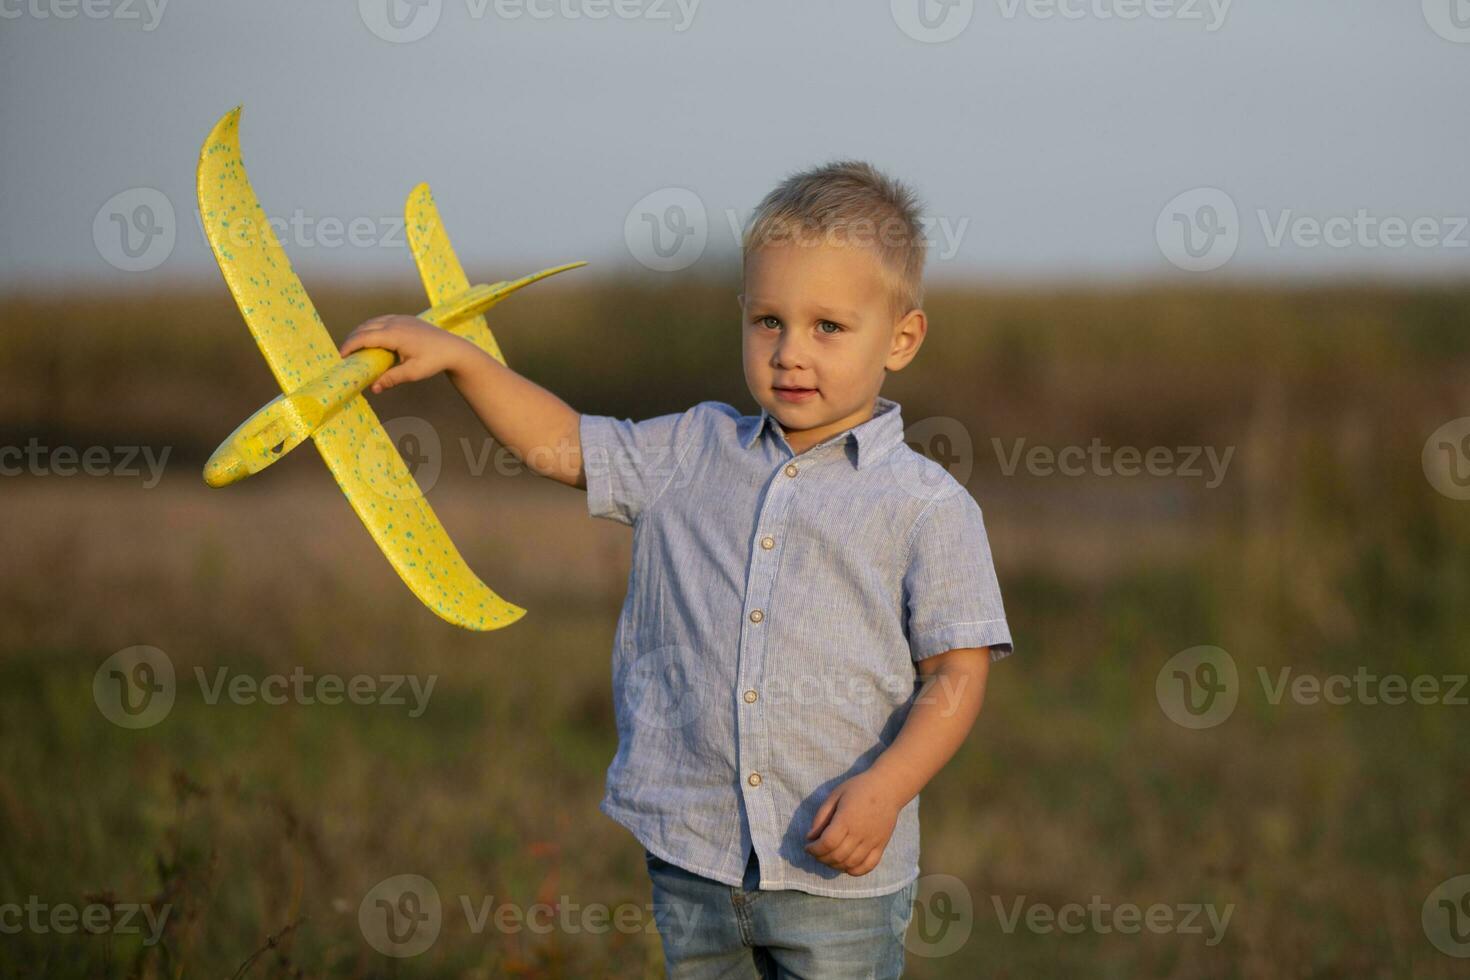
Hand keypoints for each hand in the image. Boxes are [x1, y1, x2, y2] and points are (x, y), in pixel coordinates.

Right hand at [338, 315, 476, 393]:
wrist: (453, 348)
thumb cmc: (434, 361)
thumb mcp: (413, 373)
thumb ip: (391, 379)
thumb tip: (373, 389)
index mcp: (395, 334)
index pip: (365, 337)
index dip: (350, 345)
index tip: (341, 356)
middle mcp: (395, 323)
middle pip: (365, 328)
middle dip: (352, 339)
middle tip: (345, 355)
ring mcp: (401, 318)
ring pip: (372, 322)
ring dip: (361, 332)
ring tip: (355, 347)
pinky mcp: (405, 319)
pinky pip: (382, 320)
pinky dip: (372, 328)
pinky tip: (371, 339)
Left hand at [804, 770, 903, 876]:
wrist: (888, 788)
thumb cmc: (859, 788)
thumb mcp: (835, 795)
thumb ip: (821, 816)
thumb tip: (810, 837)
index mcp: (846, 819)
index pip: (827, 843)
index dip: (814, 849)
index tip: (808, 846)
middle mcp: (860, 834)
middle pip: (837, 856)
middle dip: (821, 858)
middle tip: (816, 852)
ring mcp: (872, 842)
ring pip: (850, 864)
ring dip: (835, 865)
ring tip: (828, 857)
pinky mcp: (881, 846)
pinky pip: (867, 867)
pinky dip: (854, 870)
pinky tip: (845, 864)